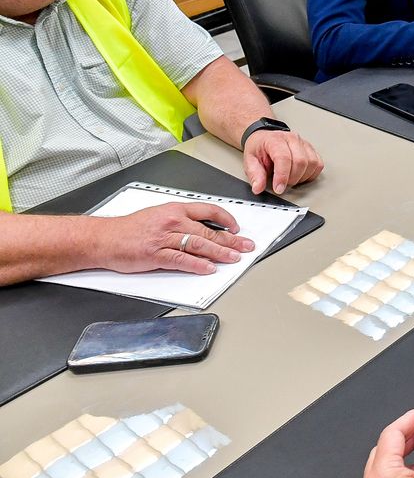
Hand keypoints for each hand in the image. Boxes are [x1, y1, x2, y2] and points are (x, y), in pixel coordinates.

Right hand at [93, 202, 253, 275]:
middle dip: (231, 240)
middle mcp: (172, 221)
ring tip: (234, 258)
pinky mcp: (155, 254)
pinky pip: (181, 259)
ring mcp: (164, 238)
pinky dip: (197, 265)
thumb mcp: (158, 216)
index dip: (226, 219)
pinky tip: (209, 268)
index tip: (237, 228)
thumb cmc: (129, 229)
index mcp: (174, 209)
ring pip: (199, 244)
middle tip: (247, 246)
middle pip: (209, 230)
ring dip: (220, 252)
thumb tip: (203, 229)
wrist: (104, 238)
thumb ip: (180, 221)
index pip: (208, 210)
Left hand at [243, 130, 323, 194]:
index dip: (282, 176)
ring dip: (302, 177)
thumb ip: (254, 175)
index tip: (279, 189)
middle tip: (282, 184)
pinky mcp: (311, 150)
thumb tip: (258, 188)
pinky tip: (300, 175)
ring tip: (290, 178)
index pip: (283, 158)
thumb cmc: (260, 148)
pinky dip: (311, 174)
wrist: (265, 139)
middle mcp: (292, 139)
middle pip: (300, 161)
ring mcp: (304, 143)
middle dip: (292, 179)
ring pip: (312, 163)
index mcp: (275, 140)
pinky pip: (318, 164)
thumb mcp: (250, 161)